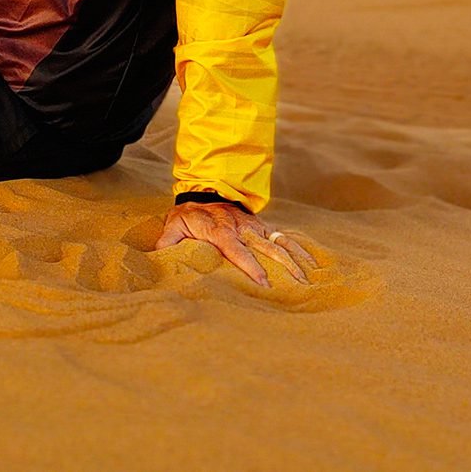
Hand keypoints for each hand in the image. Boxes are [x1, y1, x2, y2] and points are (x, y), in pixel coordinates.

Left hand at [153, 201, 316, 286]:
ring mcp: (254, 227)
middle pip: (266, 247)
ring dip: (295, 259)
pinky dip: (298, 249)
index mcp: (221, 230)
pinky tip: (311, 262)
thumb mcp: (174, 224)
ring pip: (278, 242)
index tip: (263, 282)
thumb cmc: (189, 213)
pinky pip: (282, 237)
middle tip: (298, 284)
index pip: (237, 250)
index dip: (250, 266)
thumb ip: (168, 242)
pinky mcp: (261, 226)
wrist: (205, 187)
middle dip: (283, 266)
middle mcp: (242, 228)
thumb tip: (159, 258)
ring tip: (309, 276)